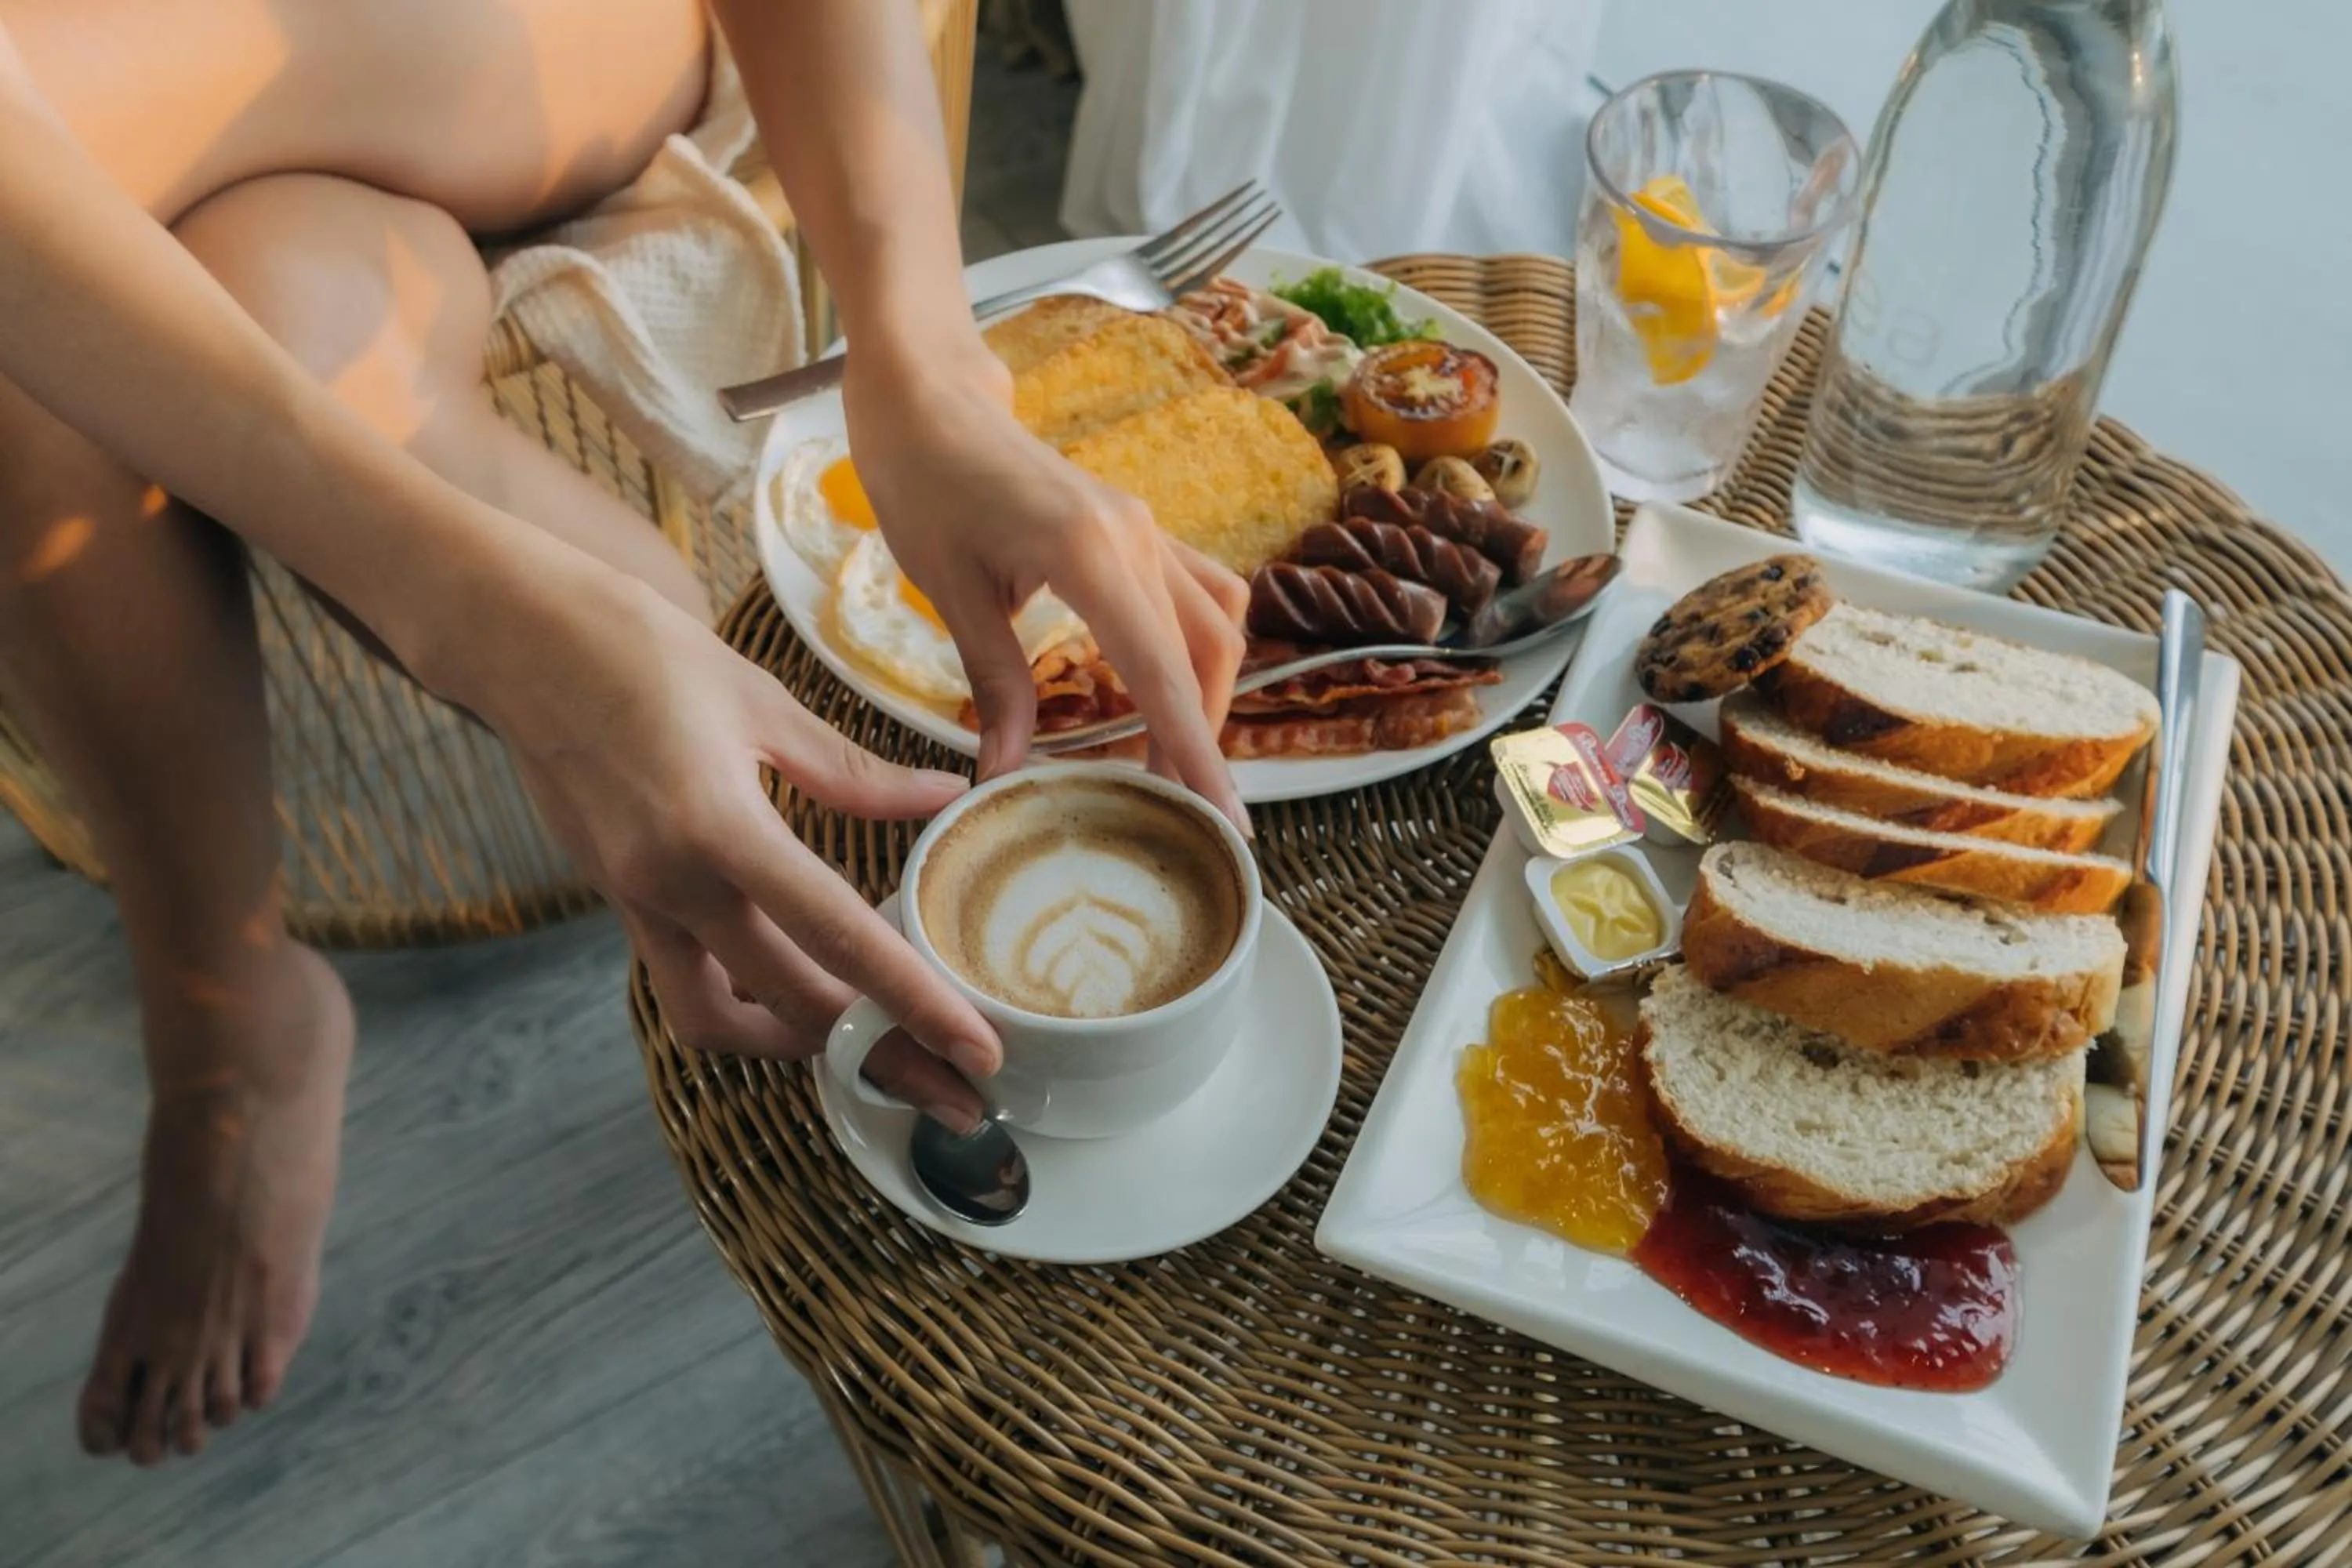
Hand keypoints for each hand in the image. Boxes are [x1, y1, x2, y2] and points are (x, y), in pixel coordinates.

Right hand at [443, 557, 991, 1126]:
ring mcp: (636, 902)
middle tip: (948, 1080)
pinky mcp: (617, 902)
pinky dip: (743, 1001)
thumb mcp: (764, 703)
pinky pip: (683, 982)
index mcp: (720, 827)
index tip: (976, 1052)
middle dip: (876, 1051)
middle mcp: (673, 884)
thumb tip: (944, 798)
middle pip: (789, 1004)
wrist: (518, 642)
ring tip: (865, 1039)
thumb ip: (855, 771)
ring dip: (792, 1042)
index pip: (838, 935)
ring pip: (718, 1020)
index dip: (915, 1002)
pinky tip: (793, 984)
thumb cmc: (642, 652)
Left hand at [841, 334, 1251, 825]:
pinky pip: (1197, 593)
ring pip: (1216, 623)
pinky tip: (1162, 693)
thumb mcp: (948, 590)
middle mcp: (1135, 538)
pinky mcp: (1137, 528)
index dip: (1196, 751)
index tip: (1226, 816)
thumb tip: (1005, 773)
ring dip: (1205, 693)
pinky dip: (1194, 650)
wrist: (928, 398)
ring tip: (1172, 759)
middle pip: (1205, 654)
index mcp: (1088, 554)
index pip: (1160, 672)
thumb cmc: (924, 483)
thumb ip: (994, 683)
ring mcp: (1145, 528)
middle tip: (1182, 810)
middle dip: (1202, 736)